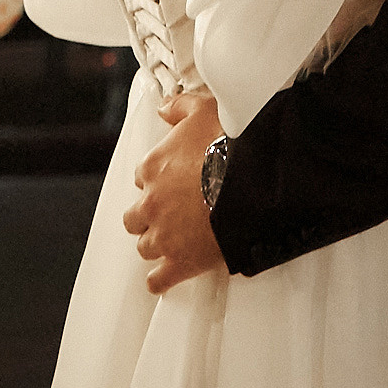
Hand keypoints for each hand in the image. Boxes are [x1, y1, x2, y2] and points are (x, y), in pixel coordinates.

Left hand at [125, 94, 229, 291]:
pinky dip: (160, 280)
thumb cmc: (229, 144)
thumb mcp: (204, 109)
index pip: (143, 177)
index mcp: (153, 168)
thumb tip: (164, 108)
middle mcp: (151, 203)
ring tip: (172, 241)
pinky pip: (158, 280)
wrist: (251, 183)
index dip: (158, 180)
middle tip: (168, 213)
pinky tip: (165, 276)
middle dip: (149, 215)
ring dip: (156, 244)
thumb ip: (179, 107)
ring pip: (145, 246)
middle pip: (135, 216)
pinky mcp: (180, 262)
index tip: (172, 182)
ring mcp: (164, 235)